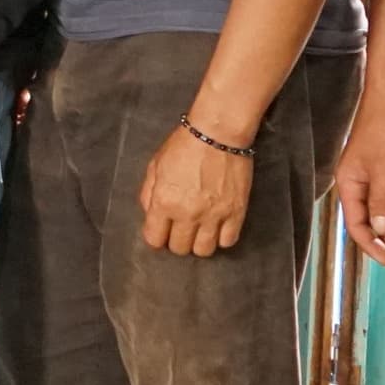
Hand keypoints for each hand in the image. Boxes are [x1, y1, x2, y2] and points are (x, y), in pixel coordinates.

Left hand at [138, 123, 254, 257]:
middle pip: (179, 248)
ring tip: (199, 230)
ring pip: (204, 250)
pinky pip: (228, 241)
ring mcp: (214, 216)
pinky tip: (217, 227)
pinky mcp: (236, 213)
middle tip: (180, 228)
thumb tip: (151, 214)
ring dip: (198, 243)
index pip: (154, 239)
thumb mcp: (155, 166)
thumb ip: (148, 193)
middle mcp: (188, 214)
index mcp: (164, 202)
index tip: (161, 229)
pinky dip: (221, 238)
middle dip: (176, 240)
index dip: (156, 236)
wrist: (218, 133)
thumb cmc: (183, 146)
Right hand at [331, 92, 384, 262]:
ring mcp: (368, 177)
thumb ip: (381, 201)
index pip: (355, 223)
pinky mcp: (381, 170)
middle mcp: (355, 183)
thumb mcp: (384, 169)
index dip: (370, 244)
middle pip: (367, 220)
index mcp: (348, 183)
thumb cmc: (384, 131)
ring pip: (380, 211)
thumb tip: (379, 229)